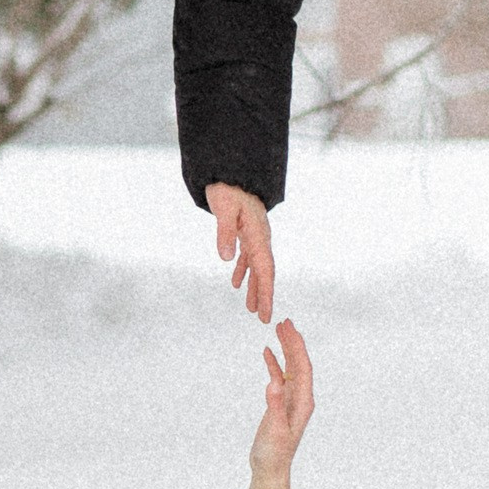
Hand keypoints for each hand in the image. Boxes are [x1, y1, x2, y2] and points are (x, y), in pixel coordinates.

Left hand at [206, 182, 273, 320]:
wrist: (231, 170)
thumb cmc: (227, 188)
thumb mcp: (223, 209)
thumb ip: (224, 233)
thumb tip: (226, 259)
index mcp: (257, 234)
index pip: (264, 269)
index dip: (266, 293)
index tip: (265, 313)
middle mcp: (260, 236)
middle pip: (265, 271)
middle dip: (264, 295)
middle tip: (263, 318)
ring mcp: (254, 234)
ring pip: (257, 266)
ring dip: (255, 286)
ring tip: (251, 308)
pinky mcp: (246, 231)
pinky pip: (248, 256)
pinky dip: (244, 271)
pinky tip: (236, 283)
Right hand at [244, 318, 313, 488]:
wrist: (270, 469)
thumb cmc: (274, 454)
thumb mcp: (275, 430)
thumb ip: (274, 406)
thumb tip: (274, 382)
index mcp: (303, 403)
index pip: (303, 368)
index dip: (297, 347)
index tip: (289, 329)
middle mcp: (300, 399)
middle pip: (299, 364)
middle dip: (293, 342)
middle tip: (284, 322)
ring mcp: (291, 400)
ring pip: (291, 368)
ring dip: (285, 350)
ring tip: (278, 330)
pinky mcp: (280, 404)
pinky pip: (280, 378)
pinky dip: (274, 364)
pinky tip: (267, 352)